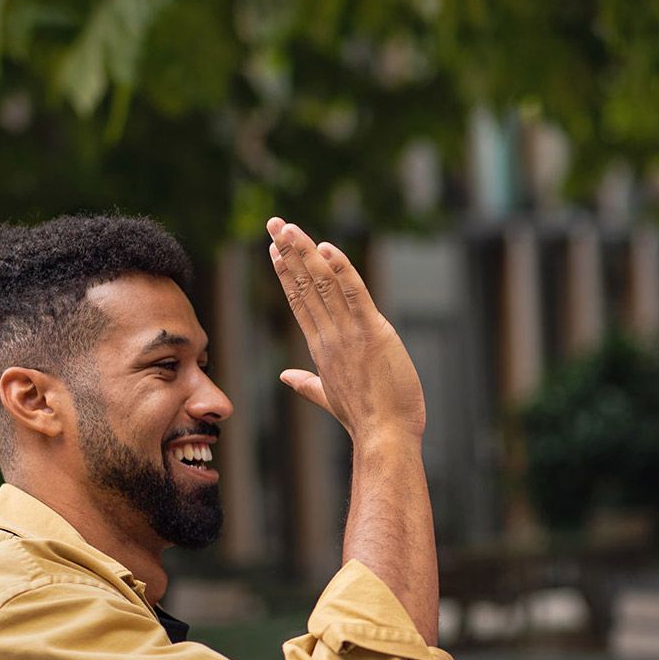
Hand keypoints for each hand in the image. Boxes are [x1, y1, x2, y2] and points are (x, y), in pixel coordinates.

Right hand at [265, 218, 425, 441]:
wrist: (384, 436)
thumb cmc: (365, 420)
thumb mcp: (330, 397)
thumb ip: (307, 383)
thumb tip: (286, 377)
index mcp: (321, 348)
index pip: (299, 302)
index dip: (287, 273)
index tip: (275, 250)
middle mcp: (329, 337)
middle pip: (305, 286)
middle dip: (290, 252)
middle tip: (274, 223)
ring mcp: (349, 334)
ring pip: (324, 284)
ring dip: (307, 252)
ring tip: (290, 227)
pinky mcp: (373, 333)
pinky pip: (355, 294)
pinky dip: (342, 270)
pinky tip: (328, 248)